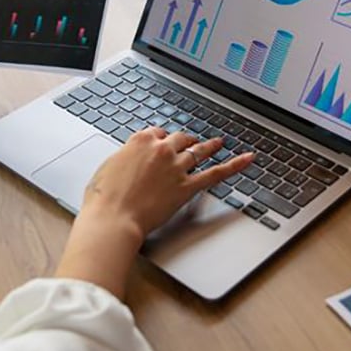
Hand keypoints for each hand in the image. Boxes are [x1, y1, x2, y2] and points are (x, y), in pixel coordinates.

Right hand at [55, 128, 253, 297]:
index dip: (161, 138)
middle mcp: (161, 149)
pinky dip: (234, 165)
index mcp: (140, 140)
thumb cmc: (103, 198)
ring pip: (198, 151)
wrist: (113, 217)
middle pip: (180, 139)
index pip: (156, 132)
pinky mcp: (187, 186)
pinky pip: (215, 173)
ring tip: (218, 143)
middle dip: (186, 141)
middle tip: (192, 142)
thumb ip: (123, 159)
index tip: (163, 142)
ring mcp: (177, 167)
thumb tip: (127, 160)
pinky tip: (247, 159)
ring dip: (209, 146)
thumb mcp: (107, 168)